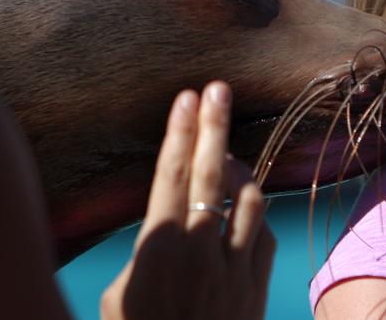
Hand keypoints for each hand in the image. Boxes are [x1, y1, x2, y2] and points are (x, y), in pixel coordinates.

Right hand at [101, 81, 275, 319]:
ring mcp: (233, 267)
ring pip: (249, 198)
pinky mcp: (256, 286)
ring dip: (241, 171)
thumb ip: (148, 251)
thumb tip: (169, 221)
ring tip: (228, 156)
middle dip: (215, 126)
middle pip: (212, 174)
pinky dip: (254, 214)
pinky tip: (244, 209)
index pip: (171, 175)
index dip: (181, 132)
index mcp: (158, 249)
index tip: (187, 97)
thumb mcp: (122, 296)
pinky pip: (264, 234)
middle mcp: (199, 251)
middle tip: (219, 88)